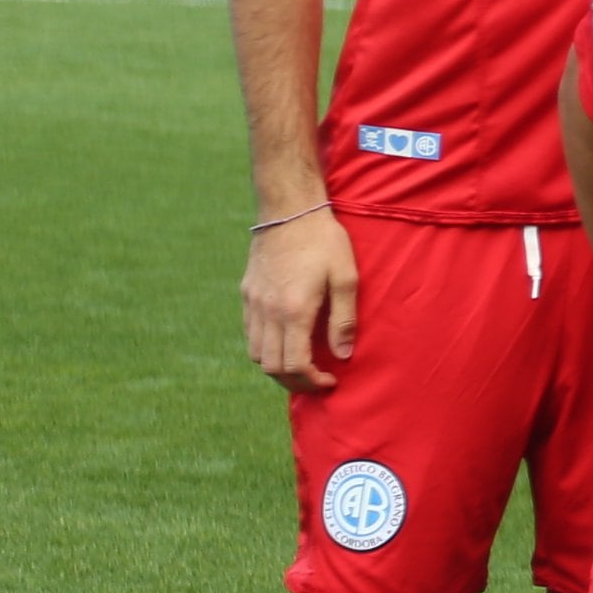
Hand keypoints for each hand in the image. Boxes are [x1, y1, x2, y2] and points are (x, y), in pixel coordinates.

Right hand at [242, 209, 359, 393]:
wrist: (289, 211)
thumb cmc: (324, 242)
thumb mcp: (346, 278)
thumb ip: (344, 320)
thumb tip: (343, 356)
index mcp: (293, 311)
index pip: (294, 364)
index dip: (312, 381)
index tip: (330, 381)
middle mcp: (267, 312)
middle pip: (271, 366)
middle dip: (294, 382)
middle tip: (317, 381)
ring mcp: (253, 303)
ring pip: (255, 353)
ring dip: (277, 367)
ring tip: (302, 366)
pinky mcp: (246, 293)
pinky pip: (249, 333)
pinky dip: (264, 348)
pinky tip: (284, 343)